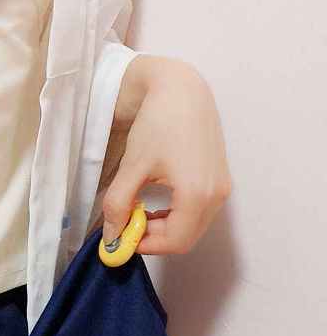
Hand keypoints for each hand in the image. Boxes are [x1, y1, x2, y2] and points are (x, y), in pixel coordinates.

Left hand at [100, 56, 231, 254]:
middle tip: (127, 222)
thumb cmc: (157, 123)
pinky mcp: (221, 180)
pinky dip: (176, 215)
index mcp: (198, 194)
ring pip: (193, 227)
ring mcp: (223, 188)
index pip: (175, 242)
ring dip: (164, 227)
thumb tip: (111, 237)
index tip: (120, 235)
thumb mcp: (132, 166)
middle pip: (185, 238)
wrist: (182, 90)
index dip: (145, 245)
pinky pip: (199, 213)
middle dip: (154, 238)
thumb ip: (119, 204)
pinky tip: (156, 200)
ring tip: (138, 208)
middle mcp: (217, 195)